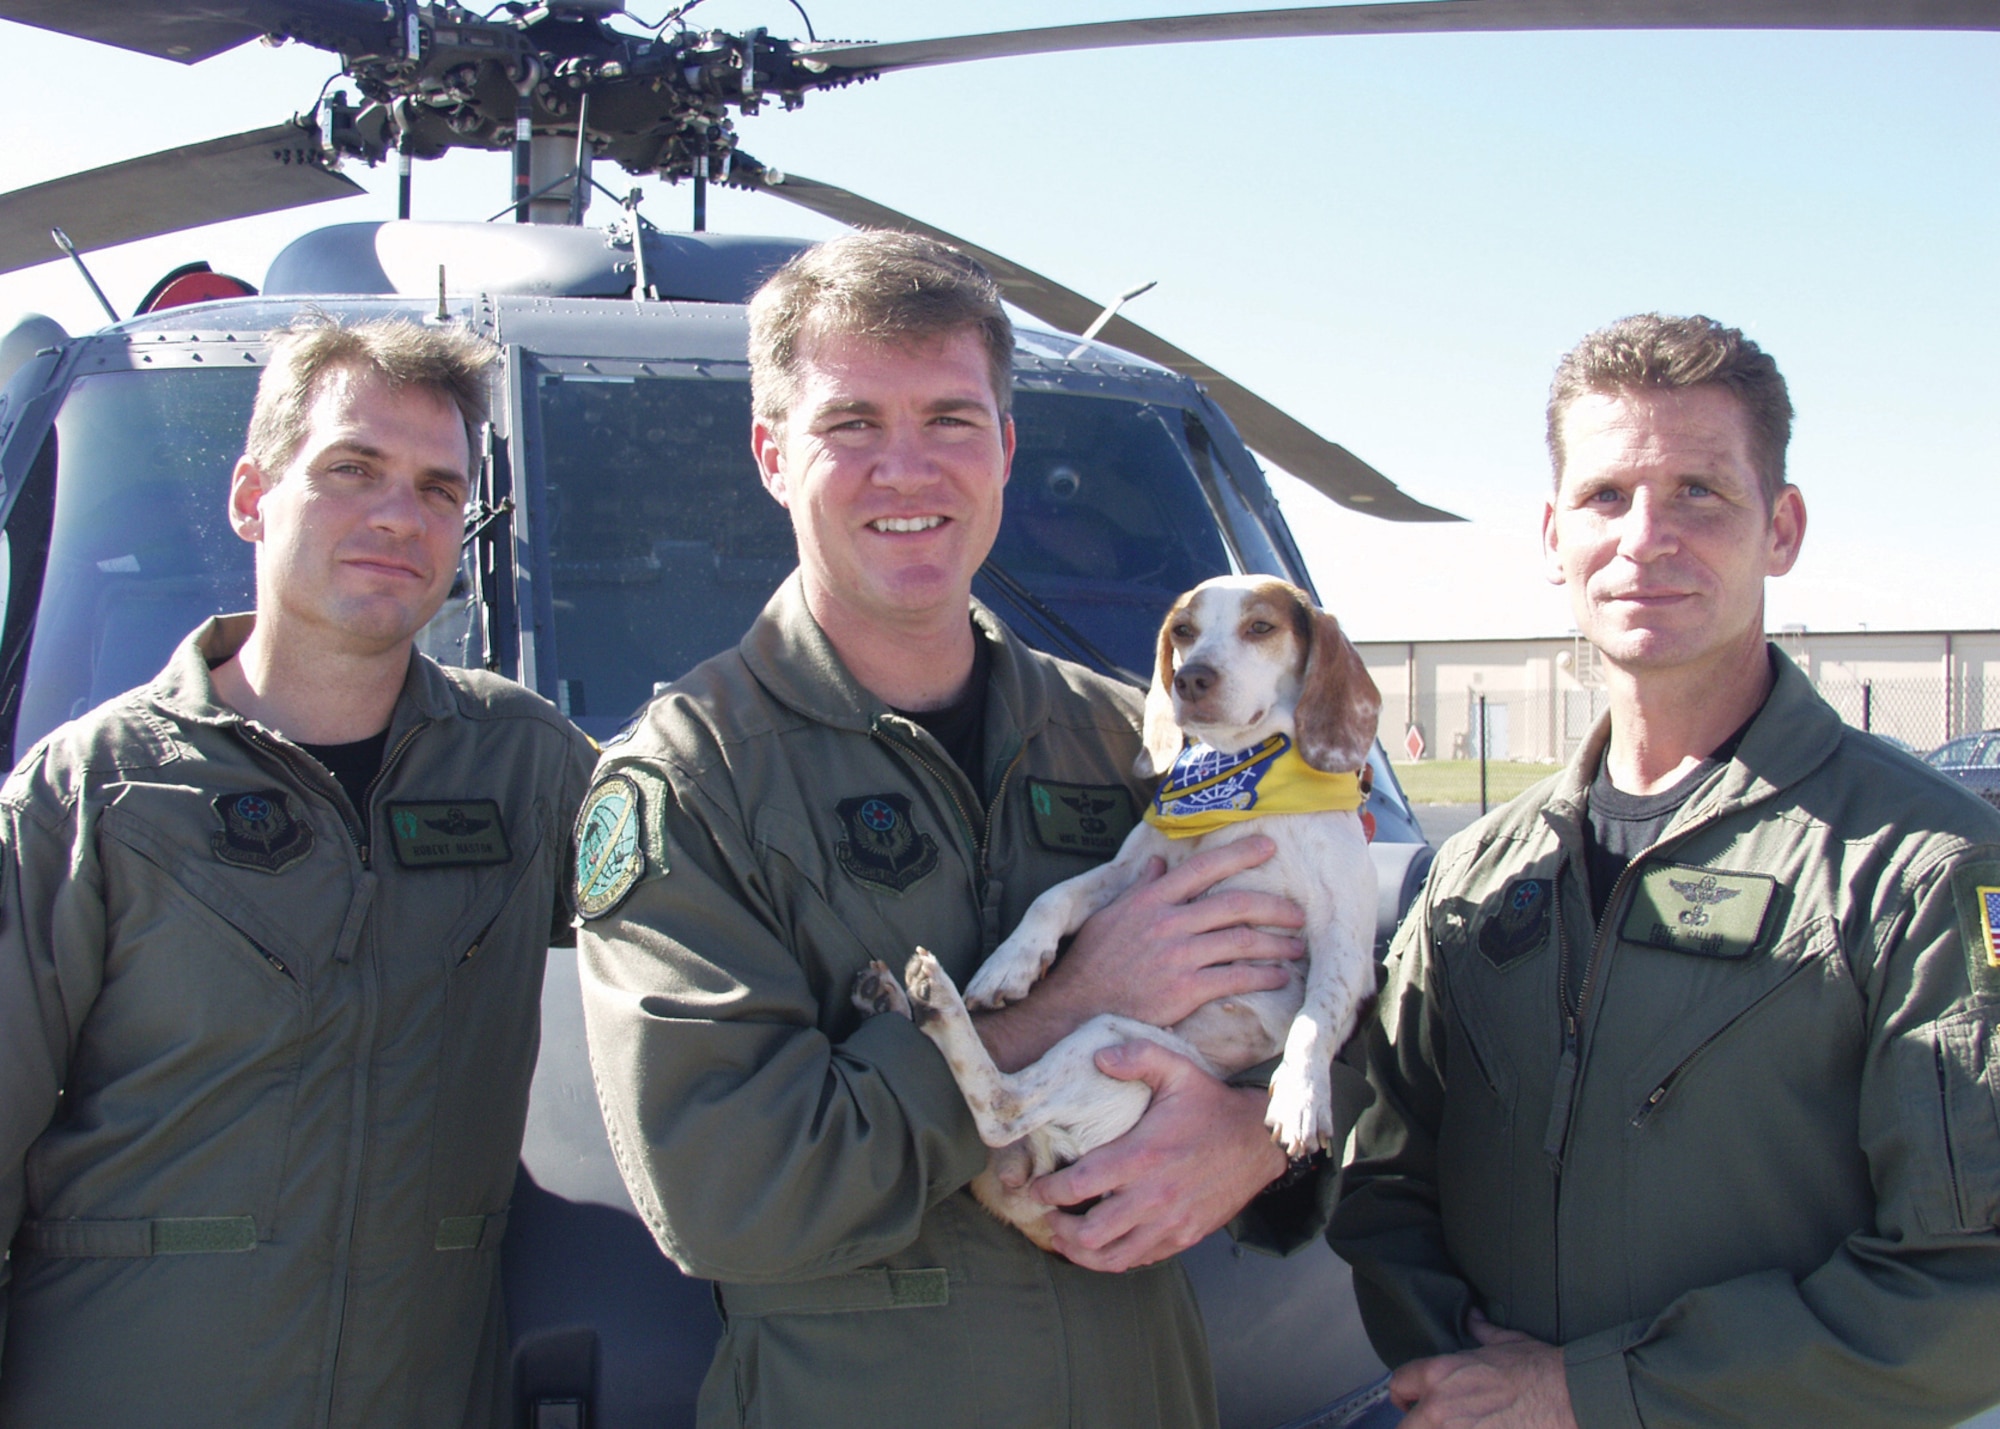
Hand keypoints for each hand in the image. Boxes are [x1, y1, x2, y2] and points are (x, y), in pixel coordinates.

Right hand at [976, 836, 1303, 1069]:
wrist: (1077, 1009)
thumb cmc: (1091, 963)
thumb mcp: (1109, 916)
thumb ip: (1139, 889)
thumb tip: (1155, 862)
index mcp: (1151, 900)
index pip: (1203, 868)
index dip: (1240, 854)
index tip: (1268, 847)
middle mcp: (1168, 921)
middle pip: (1234, 904)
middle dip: (1274, 906)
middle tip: (1297, 911)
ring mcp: (1179, 955)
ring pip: (1241, 941)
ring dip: (1276, 944)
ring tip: (1296, 946)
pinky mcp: (1186, 989)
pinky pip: (1235, 978)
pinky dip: (1263, 976)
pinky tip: (1278, 977)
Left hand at [1030, 1040, 1286, 1271]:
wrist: (1260, 1142)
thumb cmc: (1211, 1106)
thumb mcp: (1177, 1069)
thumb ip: (1137, 1056)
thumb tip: (1098, 1057)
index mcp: (1143, 1156)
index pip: (1079, 1185)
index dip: (1048, 1190)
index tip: (1035, 1186)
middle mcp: (1154, 1196)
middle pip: (1089, 1233)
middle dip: (1058, 1229)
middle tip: (1047, 1216)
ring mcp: (1170, 1223)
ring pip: (1111, 1258)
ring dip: (1081, 1252)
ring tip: (1066, 1238)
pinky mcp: (1184, 1237)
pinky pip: (1139, 1260)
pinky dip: (1113, 1257)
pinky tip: (1102, 1243)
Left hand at [1389, 1311, 1576, 1428]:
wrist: (1567, 1396)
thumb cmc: (1538, 1370)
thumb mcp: (1504, 1342)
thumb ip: (1479, 1331)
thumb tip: (1474, 1318)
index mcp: (1440, 1374)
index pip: (1398, 1384)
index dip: (1403, 1395)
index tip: (1410, 1402)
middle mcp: (1439, 1406)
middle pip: (1405, 1427)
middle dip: (1415, 1424)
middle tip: (1429, 1424)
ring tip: (1455, 1428)